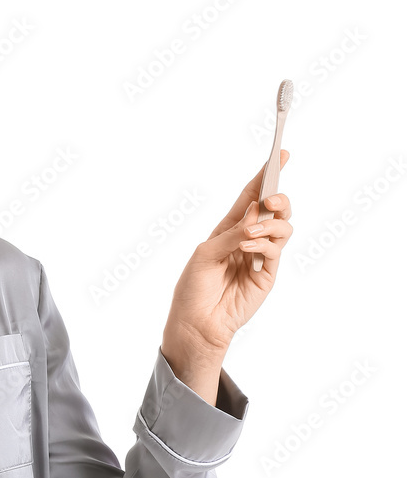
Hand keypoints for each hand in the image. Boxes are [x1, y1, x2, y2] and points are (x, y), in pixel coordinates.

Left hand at [162, 150, 293, 361]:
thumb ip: (231, 233)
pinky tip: (249, 247)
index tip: (280, 154)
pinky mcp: (268, 274)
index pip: (250, 197)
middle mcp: (247, 239)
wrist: (197, 323)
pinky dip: (265, 244)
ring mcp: (261, 256)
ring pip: (283, 227)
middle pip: (274, 209)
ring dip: (270, 224)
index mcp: (228, 229)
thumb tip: (255, 214)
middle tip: (270, 201)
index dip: (265, 176)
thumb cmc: (193, 289)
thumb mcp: (204, 254)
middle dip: (277, 199)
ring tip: (251, 233)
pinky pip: (276, 250)